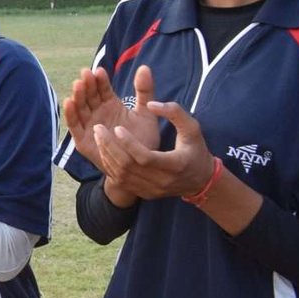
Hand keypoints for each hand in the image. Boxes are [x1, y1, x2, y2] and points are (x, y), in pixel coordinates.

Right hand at [62, 65, 159, 174]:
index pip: (102, 89)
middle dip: (87, 85)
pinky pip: (74, 126)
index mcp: (110, 105)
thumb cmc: (143, 140)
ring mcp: (89, 126)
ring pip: (80, 108)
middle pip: (89, 96)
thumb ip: (145, 91)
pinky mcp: (83, 141)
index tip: (99, 71)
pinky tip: (69, 101)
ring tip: (78, 84)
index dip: (100, 80)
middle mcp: (97, 114)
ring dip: (77, 96)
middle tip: (85, 74)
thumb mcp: (146, 112)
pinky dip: (70, 114)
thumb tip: (144, 67)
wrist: (141, 166)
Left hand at [95, 96, 215, 201]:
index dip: (129, 143)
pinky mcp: (143, 193)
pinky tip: (104, 150)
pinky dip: (110, 165)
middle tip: (98, 129)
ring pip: (121, 175)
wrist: (200, 181)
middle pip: (128, 167)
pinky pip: (120, 181)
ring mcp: (151, 190)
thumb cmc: (196, 150)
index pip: (146, 157)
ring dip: (106, 154)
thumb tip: (151, 104)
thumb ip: (175, 113)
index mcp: (175, 165)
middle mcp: (161, 181)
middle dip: (110, 146)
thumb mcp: (192, 128)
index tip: (117, 128)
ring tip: (98, 136)